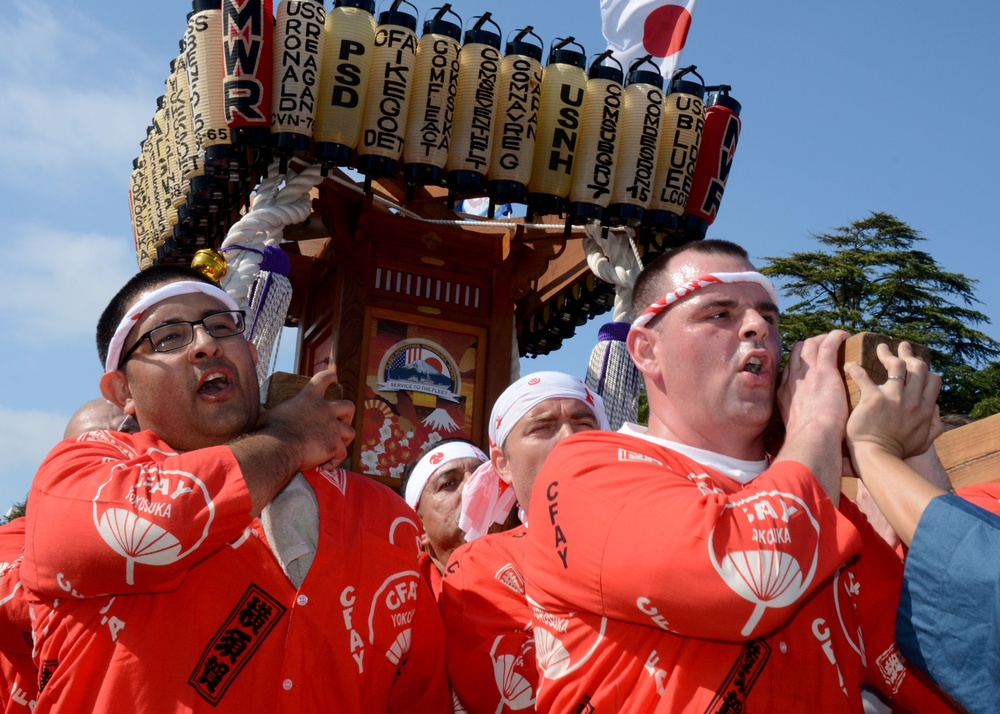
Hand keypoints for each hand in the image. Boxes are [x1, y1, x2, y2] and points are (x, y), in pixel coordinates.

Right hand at [258, 368, 355, 470]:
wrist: (278, 448)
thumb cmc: (269, 431)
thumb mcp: (266, 414)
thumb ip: (266, 410)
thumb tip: (255, 407)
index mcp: (308, 399)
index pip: (323, 379)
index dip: (330, 377)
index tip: (335, 378)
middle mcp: (324, 410)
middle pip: (349, 406)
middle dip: (348, 415)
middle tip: (342, 423)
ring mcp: (332, 427)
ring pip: (350, 432)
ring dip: (345, 440)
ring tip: (337, 447)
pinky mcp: (334, 445)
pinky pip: (342, 454)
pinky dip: (335, 460)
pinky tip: (325, 465)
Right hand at [778, 330, 851, 439]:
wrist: (811, 438)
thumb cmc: (809, 441)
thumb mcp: (795, 427)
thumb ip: (800, 421)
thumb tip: (808, 428)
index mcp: (784, 393)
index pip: (790, 369)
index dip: (800, 363)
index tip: (812, 364)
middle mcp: (792, 380)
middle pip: (797, 352)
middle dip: (810, 346)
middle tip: (825, 348)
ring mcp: (807, 374)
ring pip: (810, 345)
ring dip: (822, 339)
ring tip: (837, 340)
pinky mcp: (823, 371)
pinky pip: (828, 345)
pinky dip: (835, 337)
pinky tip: (845, 336)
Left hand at [845, 342, 940, 459]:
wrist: (879, 460)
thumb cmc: (898, 452)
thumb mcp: (925, 441)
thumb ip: (934, 424)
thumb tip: (935, 409)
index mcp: (925, 409)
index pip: (932, 379)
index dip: (925, 369)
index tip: (916, 364)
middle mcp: (912, 401)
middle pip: (917, 367)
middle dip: (909, 354)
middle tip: (901, 347)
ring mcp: (893, 398)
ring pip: (897, 366)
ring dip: (888, 354)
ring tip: (880, 348)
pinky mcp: (872, 399)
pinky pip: (864, 376)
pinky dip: (855, 369)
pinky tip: (849, 365)